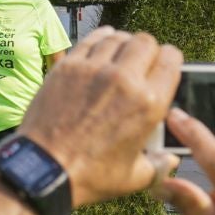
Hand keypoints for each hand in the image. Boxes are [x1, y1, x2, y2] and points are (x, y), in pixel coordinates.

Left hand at [15, 27, 181, 206]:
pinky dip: (100, 39)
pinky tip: (101, 47)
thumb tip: (170, 160)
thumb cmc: (89, 176)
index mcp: (148, 103)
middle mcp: (124, 79)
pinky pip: (91, 40)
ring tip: (120, 55)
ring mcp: (93, 69)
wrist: (44, 168)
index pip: (170, 59)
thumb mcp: (134, 177)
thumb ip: (158, 166)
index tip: (165, 63)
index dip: (170, 58)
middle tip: (142, 61)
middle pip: (145, 41)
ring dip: (123, 43)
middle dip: (147, 49)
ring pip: (117, 37)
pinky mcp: (68, 66)